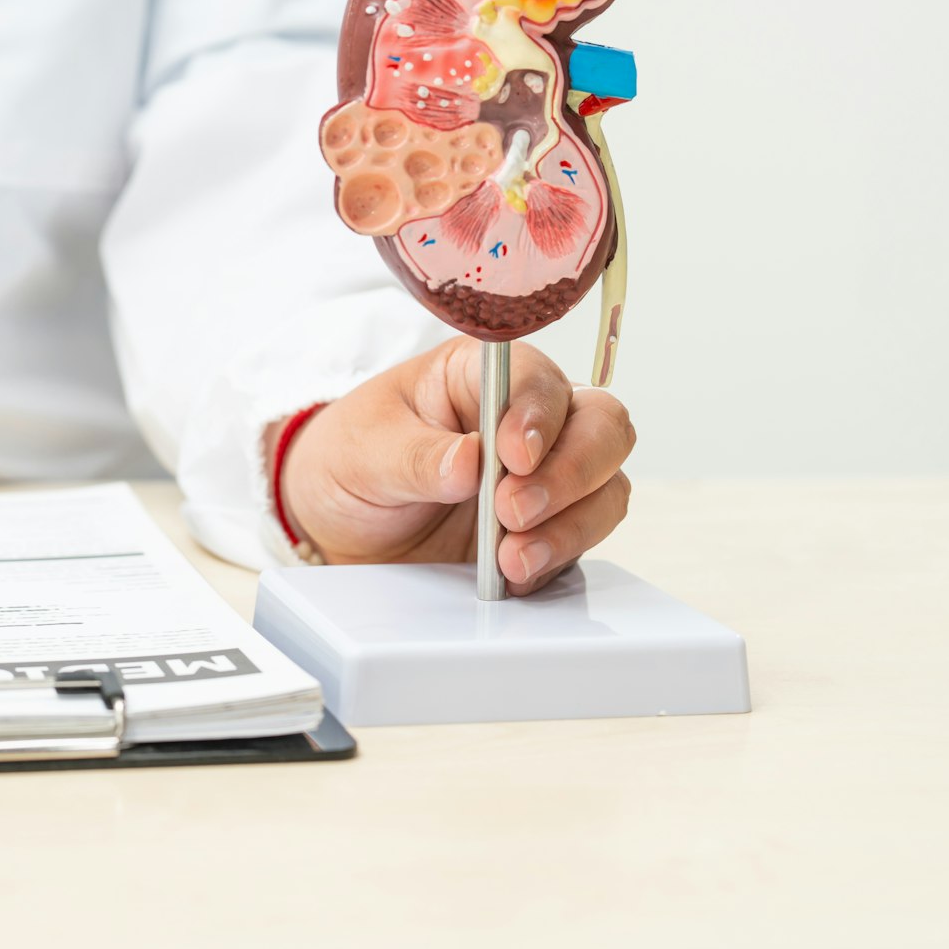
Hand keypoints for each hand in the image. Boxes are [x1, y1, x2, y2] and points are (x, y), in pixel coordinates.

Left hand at [275, 338, 633, 594]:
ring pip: (607, 483)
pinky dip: (560, 556)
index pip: (535, 377)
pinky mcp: (550, 525)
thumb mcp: (362, 452)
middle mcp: (529, 417)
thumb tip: (468, 461)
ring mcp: (548, 472)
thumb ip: (414, 457)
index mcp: (480, 374)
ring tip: (511, 558)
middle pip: (601, 424)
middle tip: (512, 511)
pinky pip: (586, 536)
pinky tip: (517, 573)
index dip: (537, 413)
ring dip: (570, 524)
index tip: (514, 456)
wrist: (341, 525)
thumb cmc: (351, 462)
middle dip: (571, 471)